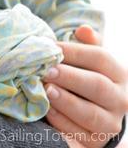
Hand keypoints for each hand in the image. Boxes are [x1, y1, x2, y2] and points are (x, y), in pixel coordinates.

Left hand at [43, 25, 127, 147]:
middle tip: (47, 71)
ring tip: (46, 90)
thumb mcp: (90, 61)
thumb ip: (87, 44)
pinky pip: (78, 133)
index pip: (100, 58)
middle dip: (70, 77)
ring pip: (90, 113)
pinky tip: (47, 111)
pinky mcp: (95, 141)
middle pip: (97, 86)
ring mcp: (110, 122)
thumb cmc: (86, 78)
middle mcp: (120, 99)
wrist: (94, 115)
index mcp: (119, 74)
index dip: (75, 51)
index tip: (51, 47)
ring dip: (65, 101)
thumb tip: (83, 29)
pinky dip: (61, 121)